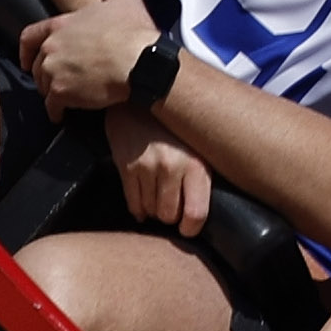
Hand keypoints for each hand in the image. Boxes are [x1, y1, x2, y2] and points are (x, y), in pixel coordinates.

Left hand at [17, 2, 164, 116]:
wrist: (141, 62)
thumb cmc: (134, 31)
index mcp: (61, 25)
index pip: (29, 36)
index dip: (26, 50)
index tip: (27, 60)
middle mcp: (51, 48)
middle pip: (36, 66)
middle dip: (45, 75)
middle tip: (57, 82)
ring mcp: (54, 71)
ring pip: (43, 87)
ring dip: (52, 93)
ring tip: (64, 99)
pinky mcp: (62, 93)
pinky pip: (51, 107)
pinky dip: (56, 112)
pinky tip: (63, 115)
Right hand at [108, 111, 213, 237]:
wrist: (143, 101)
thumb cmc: (177, 129)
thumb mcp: (200, 149)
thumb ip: (203, 178)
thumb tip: (202, 214)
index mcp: (197, 164)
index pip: (196, 213)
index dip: (191, 228)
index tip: (188, 229)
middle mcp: (172, 167)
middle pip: (169, 215)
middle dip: (171, 216)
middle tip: (172, 206)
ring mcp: (147, 167)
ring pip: (150, 211)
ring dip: (154, 210)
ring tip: (158, 196)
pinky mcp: (127, 167)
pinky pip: (133, 204)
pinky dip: (138, 209)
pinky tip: (143, 202)